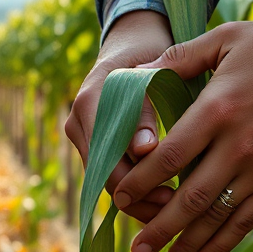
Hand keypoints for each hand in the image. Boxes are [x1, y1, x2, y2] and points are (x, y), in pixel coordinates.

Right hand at [65, 10, 175, 220]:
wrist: (132, 41)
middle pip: (103, 175)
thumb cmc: (151, 54)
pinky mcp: (92, 141)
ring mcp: (81, 133)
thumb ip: (146, 111)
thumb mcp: (154, 74)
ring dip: (137, 198)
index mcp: (90, 102)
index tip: (172, 195)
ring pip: (105, 178)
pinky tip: (161, 199)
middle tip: (175, 210)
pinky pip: (109, 172)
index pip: (106, 159)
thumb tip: (144, 151)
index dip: (137, 184)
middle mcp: (78, 121)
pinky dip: (134, 187)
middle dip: (138, 198)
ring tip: (171, 209)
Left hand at [112, 20, 252, 251]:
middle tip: (136, 249)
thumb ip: (178, 57)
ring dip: (188, 245)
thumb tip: (136, 71)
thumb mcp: (224, 40)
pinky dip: (224, 243)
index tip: (119, 198)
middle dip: (158, 227)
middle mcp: (238, 146)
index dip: (141, 182)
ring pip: (218, 217)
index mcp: (217, 110)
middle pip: (189, 198)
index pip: (168, 157)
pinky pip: (248, 219)